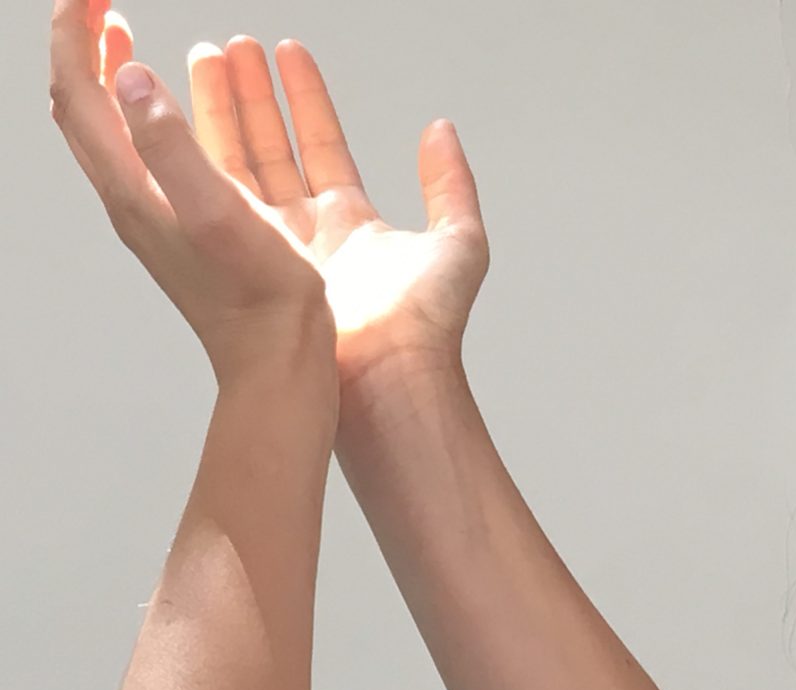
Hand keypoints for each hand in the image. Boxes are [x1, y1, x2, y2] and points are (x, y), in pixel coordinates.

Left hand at [49, 1, 336, 391]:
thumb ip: (170, 145)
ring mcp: (172, 210)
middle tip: (103, 6)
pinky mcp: (205, 221)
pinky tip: (216, 104)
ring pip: (140, 128)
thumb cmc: (258, 300)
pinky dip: (187, 112)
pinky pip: (182, 151)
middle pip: (93, 109)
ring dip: (146, 75)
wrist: (282, 359)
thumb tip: (128, 80)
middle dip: (89, 47)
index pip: (78, 96)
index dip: (73, 35)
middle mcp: (141, 199)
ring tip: (169, 41)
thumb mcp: (218, 215)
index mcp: (133, 192)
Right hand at [187, 36, 490, 388]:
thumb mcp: (458, 242)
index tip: (286, 53)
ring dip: (226, 115)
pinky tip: (183, 121)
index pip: (322, 144)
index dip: (304, 98)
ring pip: (243, 169)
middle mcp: (309, 234)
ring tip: (208, 60)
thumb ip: (450, 184)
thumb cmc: (424, 325)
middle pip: (272, 150)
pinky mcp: (251, 268)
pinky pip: (226, 203)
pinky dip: (208, 160)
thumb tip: (440, 129)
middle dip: (252, 97)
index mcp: (352, 223)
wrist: (389, 380)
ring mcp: (274, 251)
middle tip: (231, 48)